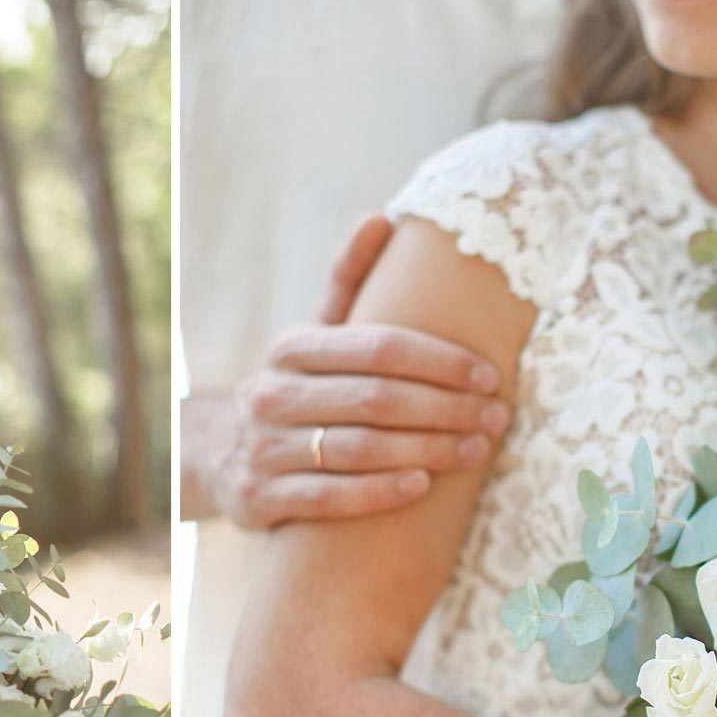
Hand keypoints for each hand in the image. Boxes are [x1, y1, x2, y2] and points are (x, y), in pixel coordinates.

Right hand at [217, 214, 509, 527]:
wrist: (221, 455)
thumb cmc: (297, 388)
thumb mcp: (313, 335)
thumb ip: (348, 280)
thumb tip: (382, 218)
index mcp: (291, 349)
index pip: (379, 347)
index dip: (440, 361)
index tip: (489, 375)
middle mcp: (273, 395)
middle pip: (376, 399)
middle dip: (446, 408)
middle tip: (496, 417)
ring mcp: (264, 449)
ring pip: (358, 449)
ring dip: (426, 450)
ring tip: (475, 450)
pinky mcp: (261, 498)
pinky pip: (330, 497)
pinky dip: (379, 492)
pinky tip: (422, 487)